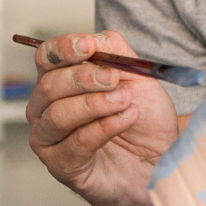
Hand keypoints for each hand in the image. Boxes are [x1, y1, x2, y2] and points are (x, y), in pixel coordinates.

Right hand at [26, 31, 179, 205]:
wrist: (159, 159)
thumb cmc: (142, 119)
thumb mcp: (135, 75)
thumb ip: (114, 51)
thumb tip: (93, 39)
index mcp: (58, 80)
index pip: (46, 57)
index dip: (63, 49)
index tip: (88, 46)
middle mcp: (45, 108)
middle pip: (48, 85)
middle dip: (83, 78)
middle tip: (114, 78)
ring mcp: (49, 138)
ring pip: (58, 115)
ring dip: (95, 104)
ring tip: (125, 101)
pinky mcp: (61, 166)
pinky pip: (75, 143)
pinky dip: (104, 128)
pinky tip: (125, 119)